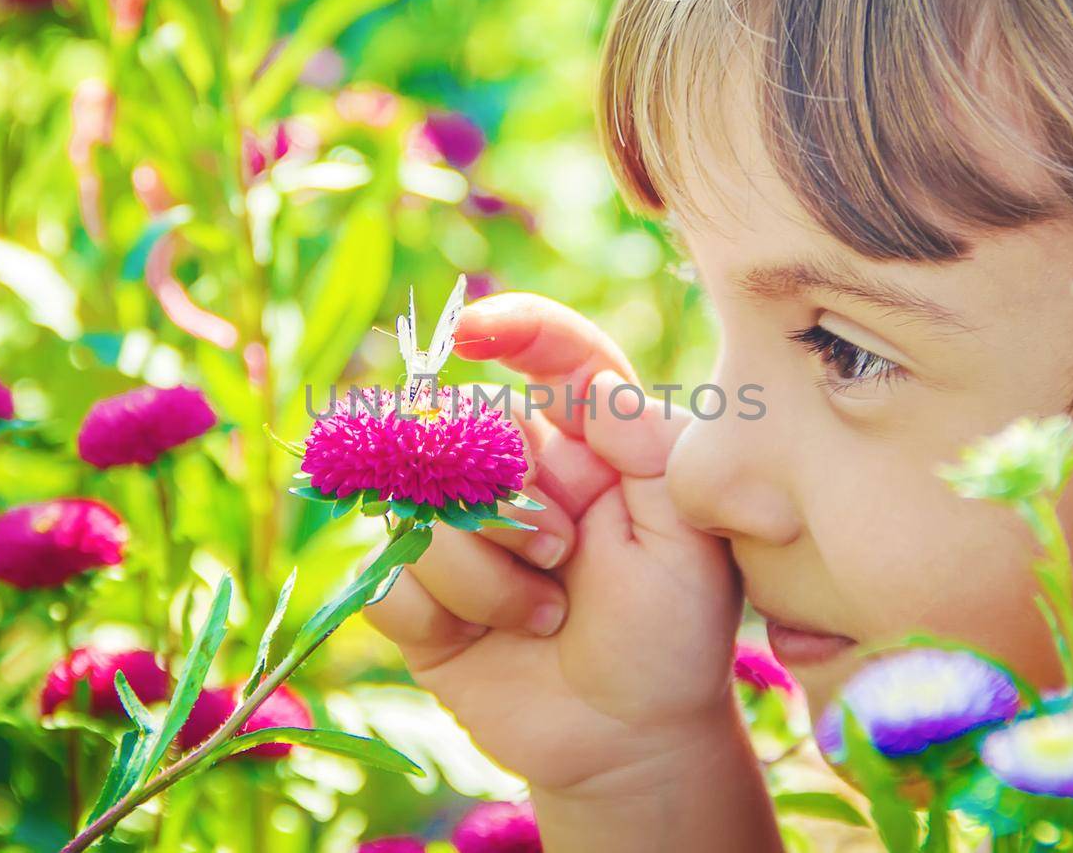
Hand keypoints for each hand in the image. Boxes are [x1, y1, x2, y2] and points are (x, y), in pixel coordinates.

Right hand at [363, 292, 744, 792]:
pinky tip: (482, 640)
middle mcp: (516, 477)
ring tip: (543, 615)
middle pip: (458, 427)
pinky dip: (434, 611)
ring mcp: (460, 536)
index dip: (514, 330)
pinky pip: (386, 577)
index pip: (554, 360)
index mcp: (588, 447)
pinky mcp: (420, 599)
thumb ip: (647, 449)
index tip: (475, 332)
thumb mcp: (686, 540)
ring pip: (416, 507)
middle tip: (560, 554)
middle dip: (503, 497)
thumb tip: (589, 378)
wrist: (633, 742)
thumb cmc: (674, 634)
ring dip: (481, 571)